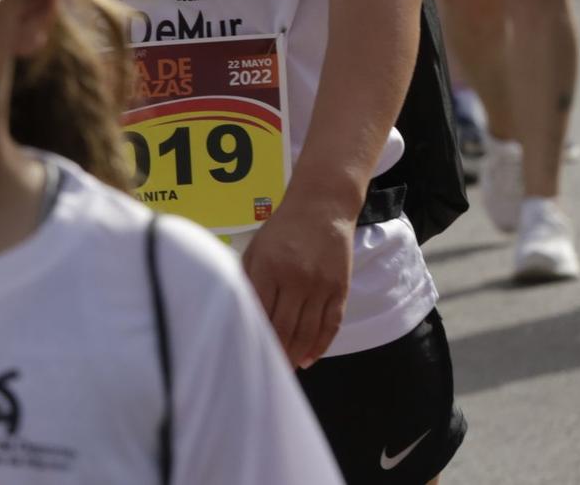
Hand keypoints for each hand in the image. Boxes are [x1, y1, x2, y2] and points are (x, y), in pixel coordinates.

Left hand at [239, 194, 354, 368]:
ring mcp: (320, 285)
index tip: (246, 353)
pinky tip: (309, 358)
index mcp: (268, 268)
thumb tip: (240, 313)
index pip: (259, 313)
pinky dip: (320, 345)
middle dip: (275, 353)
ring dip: (296, 355)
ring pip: (308, 331)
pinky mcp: (340, 289)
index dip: (254, 337)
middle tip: (267, 371)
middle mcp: (295, 278)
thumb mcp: (256, 249)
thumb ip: (248, 279)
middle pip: (284, 328)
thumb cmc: (282, 230)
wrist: (322, 208)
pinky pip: (330, 324)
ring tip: (286, 370)